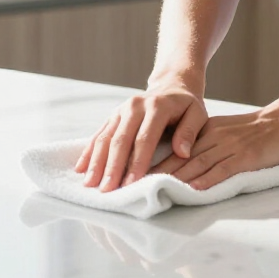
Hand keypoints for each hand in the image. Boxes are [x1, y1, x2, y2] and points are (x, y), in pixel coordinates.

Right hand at [75, 78, 207, 190]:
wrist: (172, 86)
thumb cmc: (186, 107)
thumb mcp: (197, 114)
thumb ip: (190, 132)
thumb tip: (182, 153)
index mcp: (157, 106)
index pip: (144, 138)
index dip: (137, 162)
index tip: (131, 184)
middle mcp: (135, 106)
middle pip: (121, 139)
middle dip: (112, 167)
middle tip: (106, 190)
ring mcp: (121, 110)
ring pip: (105, 137)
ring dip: (97, 162)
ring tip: (90, 184)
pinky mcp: (113, 115)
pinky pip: (98, 133)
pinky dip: (89, 151)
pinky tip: (81, 168)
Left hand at [145, 106, 278, 190]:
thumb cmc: (257, 130)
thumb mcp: (226, 130)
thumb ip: (206, 143)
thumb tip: (183, 163)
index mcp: (208, 130)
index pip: (177, 148)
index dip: (156, 162)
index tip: (137, 174)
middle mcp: (215, 137)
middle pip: (181, 157)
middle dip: (157, 173)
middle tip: (136, 185)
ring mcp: (230, 147)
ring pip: (198, 163)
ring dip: (176, 179)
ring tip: (156, 191)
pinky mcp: (246, 157)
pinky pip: (224, 169)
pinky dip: (208, 180)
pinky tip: (194, 189)